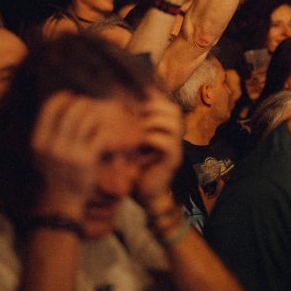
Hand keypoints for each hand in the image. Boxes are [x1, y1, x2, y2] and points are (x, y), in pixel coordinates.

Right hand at [30, 92, 113, 218]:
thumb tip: (63, 101)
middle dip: (84, 103)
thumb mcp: (42, 153)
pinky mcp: (86, 159)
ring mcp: (69, 153)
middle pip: (72, 109)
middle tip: (90, 107)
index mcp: (39, 141)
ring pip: (88, 118)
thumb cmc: (54, 173)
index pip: (50, 106)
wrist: (60, 203)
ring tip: (99, 120)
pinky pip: (101, 134)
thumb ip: (48, 130)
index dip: (63, 97)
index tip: (71, 96)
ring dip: (97, 116)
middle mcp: (52, 145)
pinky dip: (107, 131)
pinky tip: (106, 135)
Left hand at [134, 89, 183, 205]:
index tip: (130, 97)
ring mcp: (176, 148)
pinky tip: (135, 147)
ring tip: (137, 129)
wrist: (144, 194)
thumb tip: (114, 102)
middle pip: (174, 110)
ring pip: (173, 124)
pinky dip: (150, 141)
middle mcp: (174, 135)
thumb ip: (130, 124)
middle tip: (134, 114)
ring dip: (153, 122)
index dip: (151, 96)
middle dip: (153, 107)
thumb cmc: (133, 165)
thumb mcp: (131, 140)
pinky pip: (167, 144)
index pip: (165, 102)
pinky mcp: (173, 161)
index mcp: (166, 128)